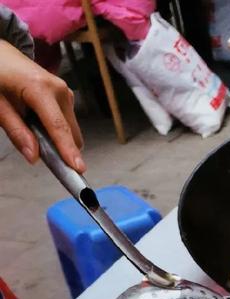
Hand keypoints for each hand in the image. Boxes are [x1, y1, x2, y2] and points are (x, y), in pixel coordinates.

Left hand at [0, 40, 83, 171]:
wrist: (1, 54)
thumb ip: (16, 131)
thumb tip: (33, 157)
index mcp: (40, 88)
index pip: (57, 126)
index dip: (68, 150)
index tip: (79, 169)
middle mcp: (59, 90)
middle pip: (70, 132)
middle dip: (60, 147)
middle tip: (37, 148)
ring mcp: (65, 92)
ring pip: (71, 130)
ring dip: (57, 138)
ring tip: (32, 128)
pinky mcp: (66, 96)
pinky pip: (67, 122)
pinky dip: (57, 130)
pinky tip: (38, 121)